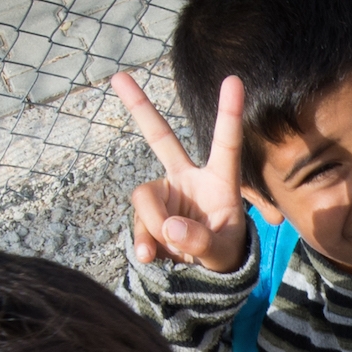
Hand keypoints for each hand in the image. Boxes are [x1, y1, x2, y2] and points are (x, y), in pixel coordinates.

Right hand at [111, 71, 248, 271]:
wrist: (205, 275)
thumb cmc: (225, 256)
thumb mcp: (222, 254)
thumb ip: (201, 242)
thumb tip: (169, 228)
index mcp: (220, 180)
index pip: (226, 143)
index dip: (229, 113)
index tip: (233, 79)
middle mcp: (188, 178)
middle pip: (160, 137)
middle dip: (139, 107)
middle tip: (118, 76)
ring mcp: (165, 193)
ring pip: (144, 197)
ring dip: (153, 227)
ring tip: (172, 252)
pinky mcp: (148, 212)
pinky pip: (137, 222)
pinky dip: (143, 243)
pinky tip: (151, 258)